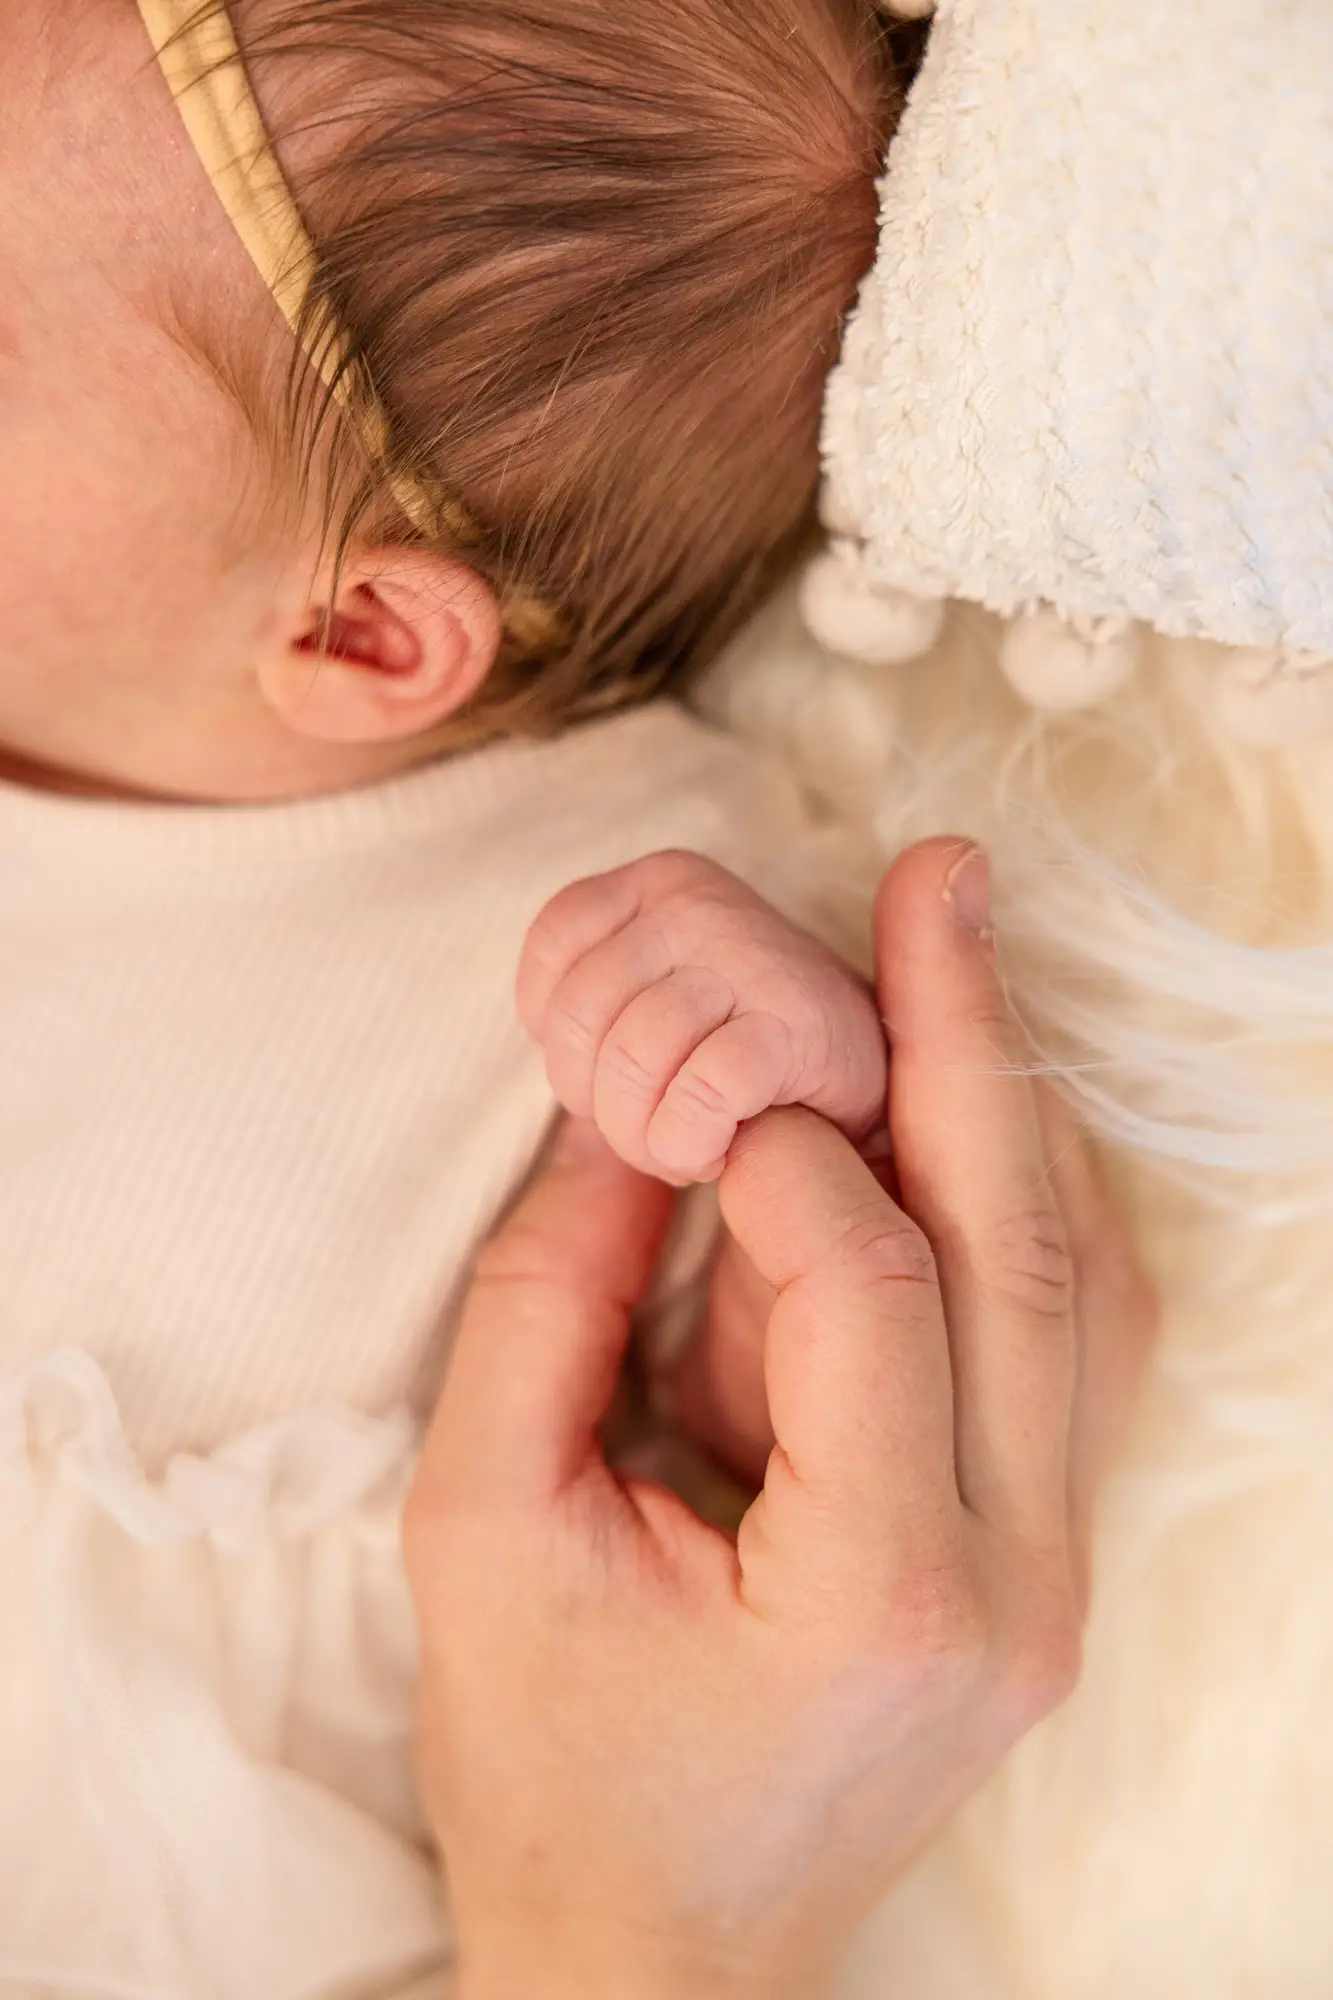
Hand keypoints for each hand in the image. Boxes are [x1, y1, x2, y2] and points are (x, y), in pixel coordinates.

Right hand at [407, 840, 1155, 1999]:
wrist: (660, 1953)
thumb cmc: (556, 1763)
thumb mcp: (486, 1525)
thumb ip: (548, 1298)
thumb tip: (629, 1110)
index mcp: (875, 1592)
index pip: (866, 1289)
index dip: (778, 1149)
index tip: (691, 1087)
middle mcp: (1016, 1581)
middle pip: (1031, 1256)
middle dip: (971, 1040)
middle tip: (941, 880)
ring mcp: (1056, 1572)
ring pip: (1087, 1284)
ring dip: (1012, 1108)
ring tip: (957, 955)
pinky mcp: (1044, 1553)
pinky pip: (1072, 1338)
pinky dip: (1024, 1202)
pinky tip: (973, 1105)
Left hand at [517, 850, 886, 1183]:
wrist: (877, 1078)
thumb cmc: (750, 1047)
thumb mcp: (659, 997)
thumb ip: (596, 1011)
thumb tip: (548, 1096)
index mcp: (660, 881)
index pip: (551, 950)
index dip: (566, 1037)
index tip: (617, 1073)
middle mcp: (699, 901)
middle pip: (579, 1019)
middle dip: (604, 1102)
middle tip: (658, 1126)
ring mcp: (749, 954)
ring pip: (628, 1063)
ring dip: (647, 1137)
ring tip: (692, 1141)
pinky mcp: (795, 1025)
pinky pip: (695, 1099)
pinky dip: (691, 1146)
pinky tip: (723, 1149)